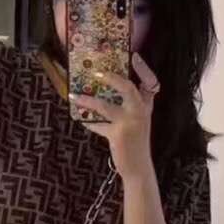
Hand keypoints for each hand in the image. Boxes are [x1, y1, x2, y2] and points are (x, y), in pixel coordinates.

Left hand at [70, 51, 159, 180]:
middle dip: (111, 78)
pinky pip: (98, 125)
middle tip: (95, 73)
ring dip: (87, 100)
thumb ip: (126, 108)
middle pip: (127, 88)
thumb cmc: (134, 143)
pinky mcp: (118, 134)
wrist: (138, 167)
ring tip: (74, 96)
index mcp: (146, 106)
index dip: (143, 68)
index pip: (150, 83)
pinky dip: (89, 122)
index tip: (134, 56)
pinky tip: (81, 119)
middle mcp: (140, 111)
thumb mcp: (135, 122)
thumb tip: (102, 93)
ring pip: (105, 106)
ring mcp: (130, 122)